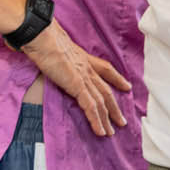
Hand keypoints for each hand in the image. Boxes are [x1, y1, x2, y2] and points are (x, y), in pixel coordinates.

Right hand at [21, 22, 130, 136]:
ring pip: (101, 102)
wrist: (43, 37)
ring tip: (111, 132)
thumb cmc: (45, 40)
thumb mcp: (57, 48)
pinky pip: (91, 106)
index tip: (126, 86)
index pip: (106, 69)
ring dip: (107, 119)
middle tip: (122, 121)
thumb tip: (49, 56)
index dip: (117, 78)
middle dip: (115, 107)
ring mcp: (84, 78)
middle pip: (106, 91)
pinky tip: (101, 131)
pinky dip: (96, 120)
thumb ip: (59, 55)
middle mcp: (88, 69)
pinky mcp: (77, 86)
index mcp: (84, 59)